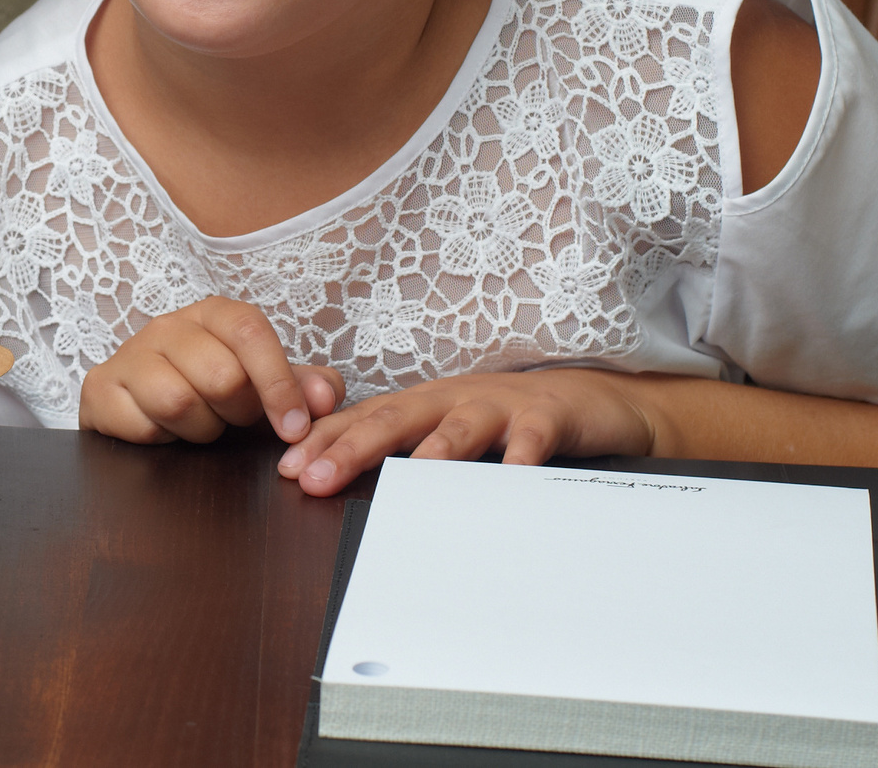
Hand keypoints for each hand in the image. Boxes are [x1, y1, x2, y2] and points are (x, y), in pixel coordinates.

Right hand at [80, 298, 345, 444]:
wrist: (140, 403)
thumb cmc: (212, 390)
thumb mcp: (264, 385)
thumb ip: (306, 387)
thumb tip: (324, 398)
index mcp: (214, 315)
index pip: (251, 332)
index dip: (278, 384)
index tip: (294, 428)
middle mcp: (168, 325)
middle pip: (221, 376)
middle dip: (236, 413)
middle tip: (230, 417)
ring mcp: (130, 353)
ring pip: (179, 401)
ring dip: (199, 429)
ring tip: (197, 423)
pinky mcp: (99, 387)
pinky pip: (140, 423)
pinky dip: (161, 439)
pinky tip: (163, 429)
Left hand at [277, 368, 659, 494]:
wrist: (589, 398)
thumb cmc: (507, 421)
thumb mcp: (449, 432)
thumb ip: (405, 450)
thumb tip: (342, 480)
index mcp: (424, 405)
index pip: (362, 420)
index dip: (323, 441)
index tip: (288, 470)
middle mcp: (453, 399)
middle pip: (395, 420)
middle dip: (352, 448)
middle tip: (317, 477)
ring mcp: (500, 405)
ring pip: (460, 424)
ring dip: (434, 450)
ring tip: (409, 475)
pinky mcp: (547, 416)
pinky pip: (533, 437)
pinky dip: (523, 456)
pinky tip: (514, 477)